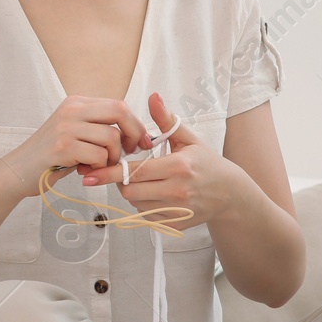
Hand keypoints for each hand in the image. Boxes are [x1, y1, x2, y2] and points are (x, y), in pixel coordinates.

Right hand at [3, 95, 146, 193]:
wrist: (18, 170)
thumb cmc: (51, 155)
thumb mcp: (75, 132)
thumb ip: (99, 127)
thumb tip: (136, 133)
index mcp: (76, 102)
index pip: (118, 105)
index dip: (135, 124)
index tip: (142, 142)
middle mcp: (71, 109)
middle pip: (119, 111)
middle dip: (134, 134)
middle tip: (131, 152)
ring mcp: (66, 127)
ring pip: (112, 137)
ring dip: (113, 157)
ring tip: (100, 166)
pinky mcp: (63, 147)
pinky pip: (99, 156)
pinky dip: (100, 167)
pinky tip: (86, 171)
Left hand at [75, 93, 248, 230]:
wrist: (230, 193)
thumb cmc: (206, 162)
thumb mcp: (187, 138)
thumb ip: (166, 119)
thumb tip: (153, 96)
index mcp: (178, 167)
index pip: (135, 172)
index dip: (111, 172)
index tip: (91, 175)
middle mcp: (177, 191)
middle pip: (130, 191)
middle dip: (121, 181)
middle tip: (125, 172)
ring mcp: (177, 210)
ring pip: (136, 204)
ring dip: (133, 192)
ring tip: (145, 181)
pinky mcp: (176, 225)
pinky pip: (146, 216)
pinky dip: (144, 205)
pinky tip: (155, 194)